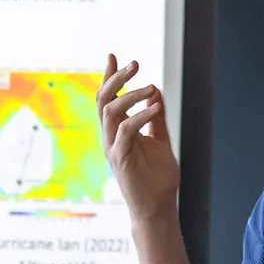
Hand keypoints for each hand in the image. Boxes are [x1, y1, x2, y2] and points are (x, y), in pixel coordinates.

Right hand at [96, 54, 179, 222]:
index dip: (110, 77)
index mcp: (118, 131)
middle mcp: (111, 137)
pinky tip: (155, 107)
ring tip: (151, 88)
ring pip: (111, 112)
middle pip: (103, 100)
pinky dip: (140, 116)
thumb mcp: (160, 141)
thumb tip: (155, 92)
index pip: (108, 99)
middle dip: (116, 78)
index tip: (114, 55)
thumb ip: (156, 119)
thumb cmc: (157, 178)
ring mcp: (113, 148)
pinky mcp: (120, 159)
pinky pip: (125, 131)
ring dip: (131, 95)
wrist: (158, 207)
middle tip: (135, 64)